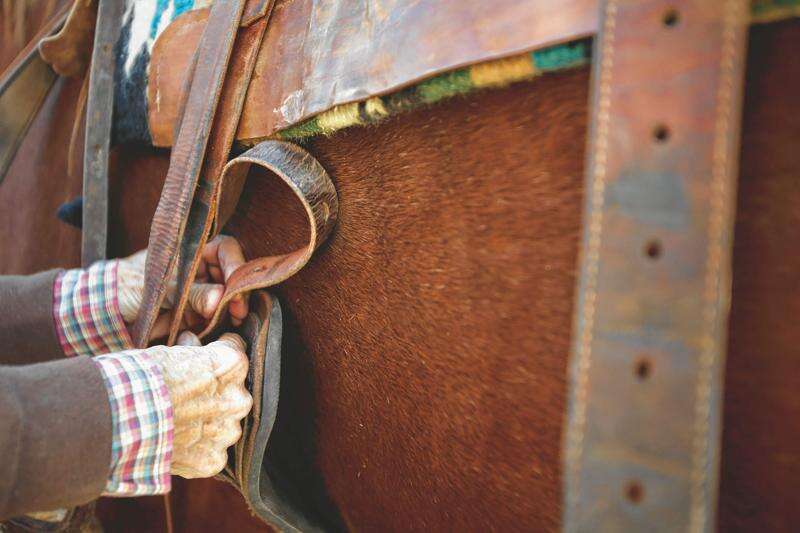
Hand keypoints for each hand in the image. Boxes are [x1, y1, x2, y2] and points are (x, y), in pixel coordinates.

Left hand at [117, 235, 249, 338]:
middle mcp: (198, 270)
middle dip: (237, 293)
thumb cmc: (125, 285)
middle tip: (239, 311)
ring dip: (229, 311)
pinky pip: (212, 319)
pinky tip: (217, 329)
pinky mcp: (192, 316)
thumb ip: (192, 293)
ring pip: (224, 299)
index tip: (238, 287)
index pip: (225, 250)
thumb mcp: (161, 287)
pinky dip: (215, 325)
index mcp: (191, 251)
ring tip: (233, 322)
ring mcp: (196, 293)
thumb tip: (221, 298)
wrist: (99, 311)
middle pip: (230, 276)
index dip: (236, 265)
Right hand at [145, 332, 251, 477]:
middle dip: (214, 394)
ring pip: (224, 427)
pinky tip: (174, 446)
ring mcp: (227, 432)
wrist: (118, 419)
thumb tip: (192, 343)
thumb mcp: (168, 352)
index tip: (202, 360)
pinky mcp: (213, 460)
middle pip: (234, 393)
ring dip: (207, 426)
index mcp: (231, 364)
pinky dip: (196, 452)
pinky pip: (211, 454)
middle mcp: (238, 399)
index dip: (215, 356)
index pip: (235, 351)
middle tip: (185, 398)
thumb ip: (192, 351)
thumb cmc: (140, 379)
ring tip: (175, 425)